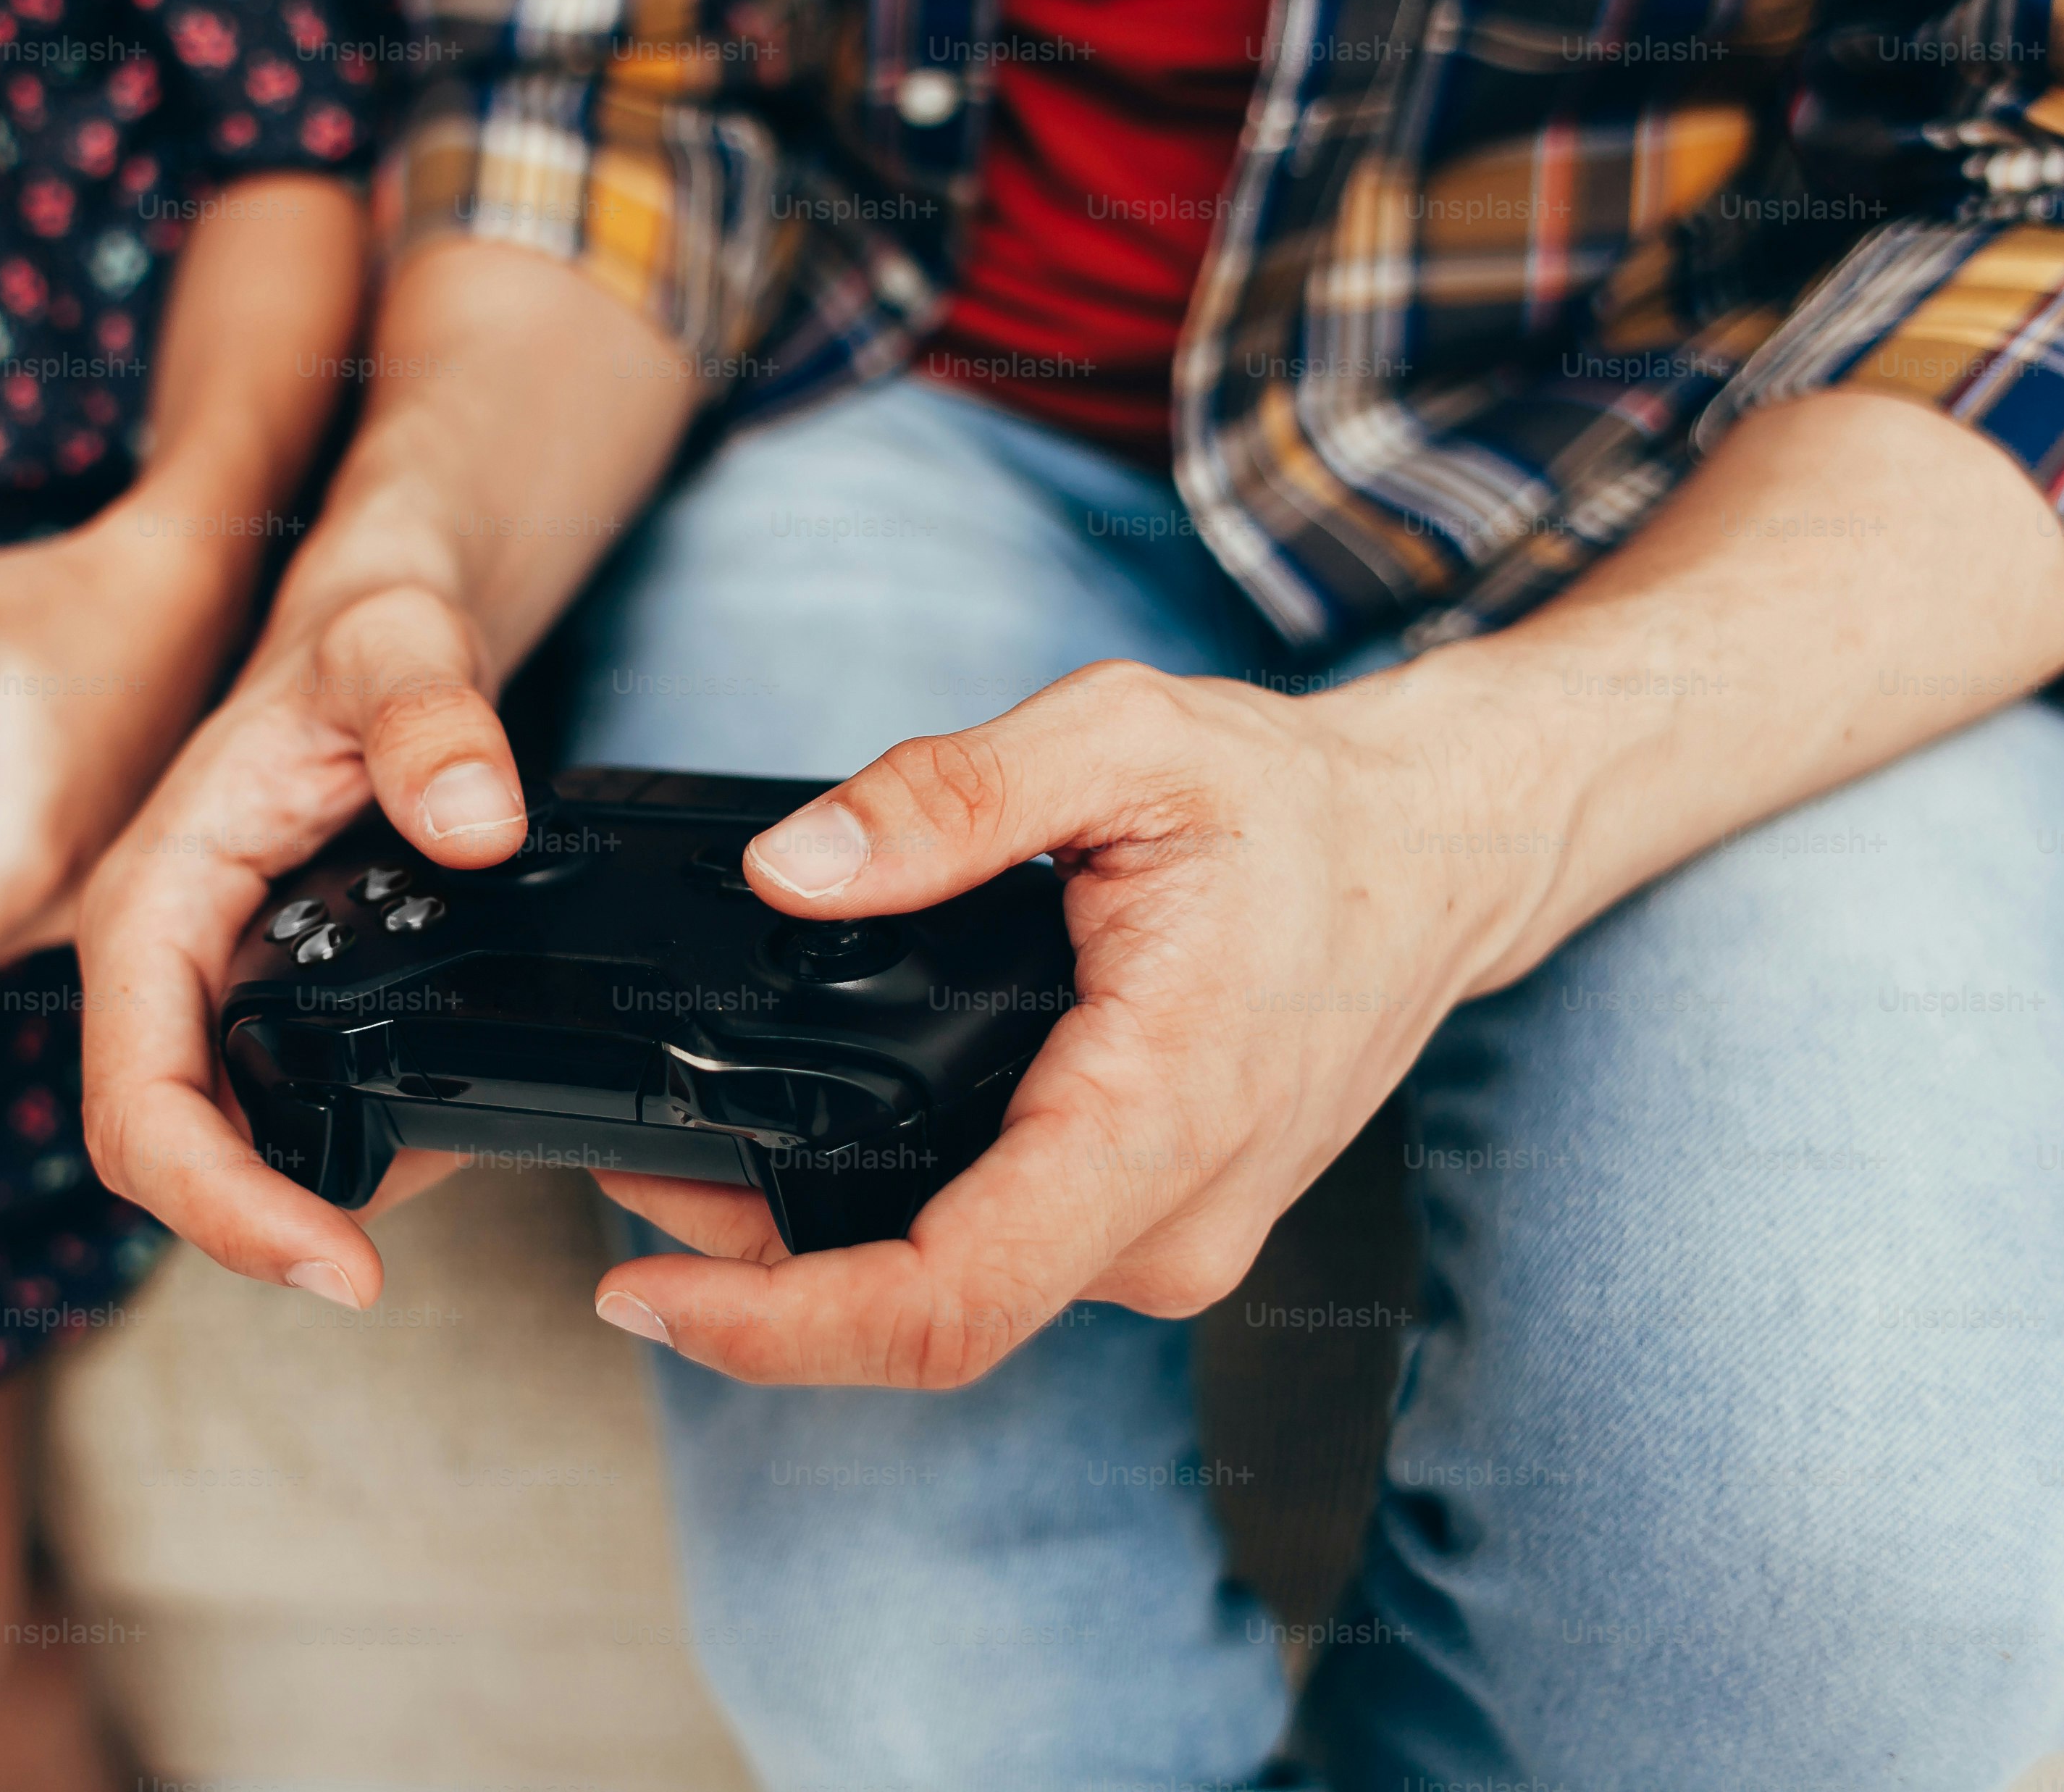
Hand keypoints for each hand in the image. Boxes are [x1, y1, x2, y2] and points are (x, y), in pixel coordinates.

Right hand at [72, 582, 538, 1305]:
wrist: (380, 622)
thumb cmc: (362, 631)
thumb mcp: (399, 642)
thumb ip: (432, 717)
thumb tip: (472, 824)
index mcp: (152, 899)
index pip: (140, 1099)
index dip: (223, 1203)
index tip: (335, 1263)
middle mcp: (162, 959)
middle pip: (160, 1149)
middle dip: (250, 1231)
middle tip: (364, 1278)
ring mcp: (208, 985)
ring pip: (215, 1141)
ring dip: (295, 1202)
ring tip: (415, 1201)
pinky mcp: (261, 997)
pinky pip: (273, 1104)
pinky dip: (338, 1149)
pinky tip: (428, 1147)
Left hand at [589, 659, 1553, 1388]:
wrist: (1437, 856)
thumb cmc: (1295, 808)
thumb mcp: (1123, 738)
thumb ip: (950, 796)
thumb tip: (789, 868)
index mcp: (1159, 1118)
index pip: (950, 1297)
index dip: (777, 1326)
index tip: (644, 1294)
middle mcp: (1166, 1225)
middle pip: (923, 1313)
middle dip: (752, 1276)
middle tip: (626, 1181)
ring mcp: (1165, 1243)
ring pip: (953, 1296)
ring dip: (808, 1256)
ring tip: (684, 1166)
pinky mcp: (1152, 1229)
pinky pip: (996, 1262)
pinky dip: (883, 1229)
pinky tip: (805, 1162)